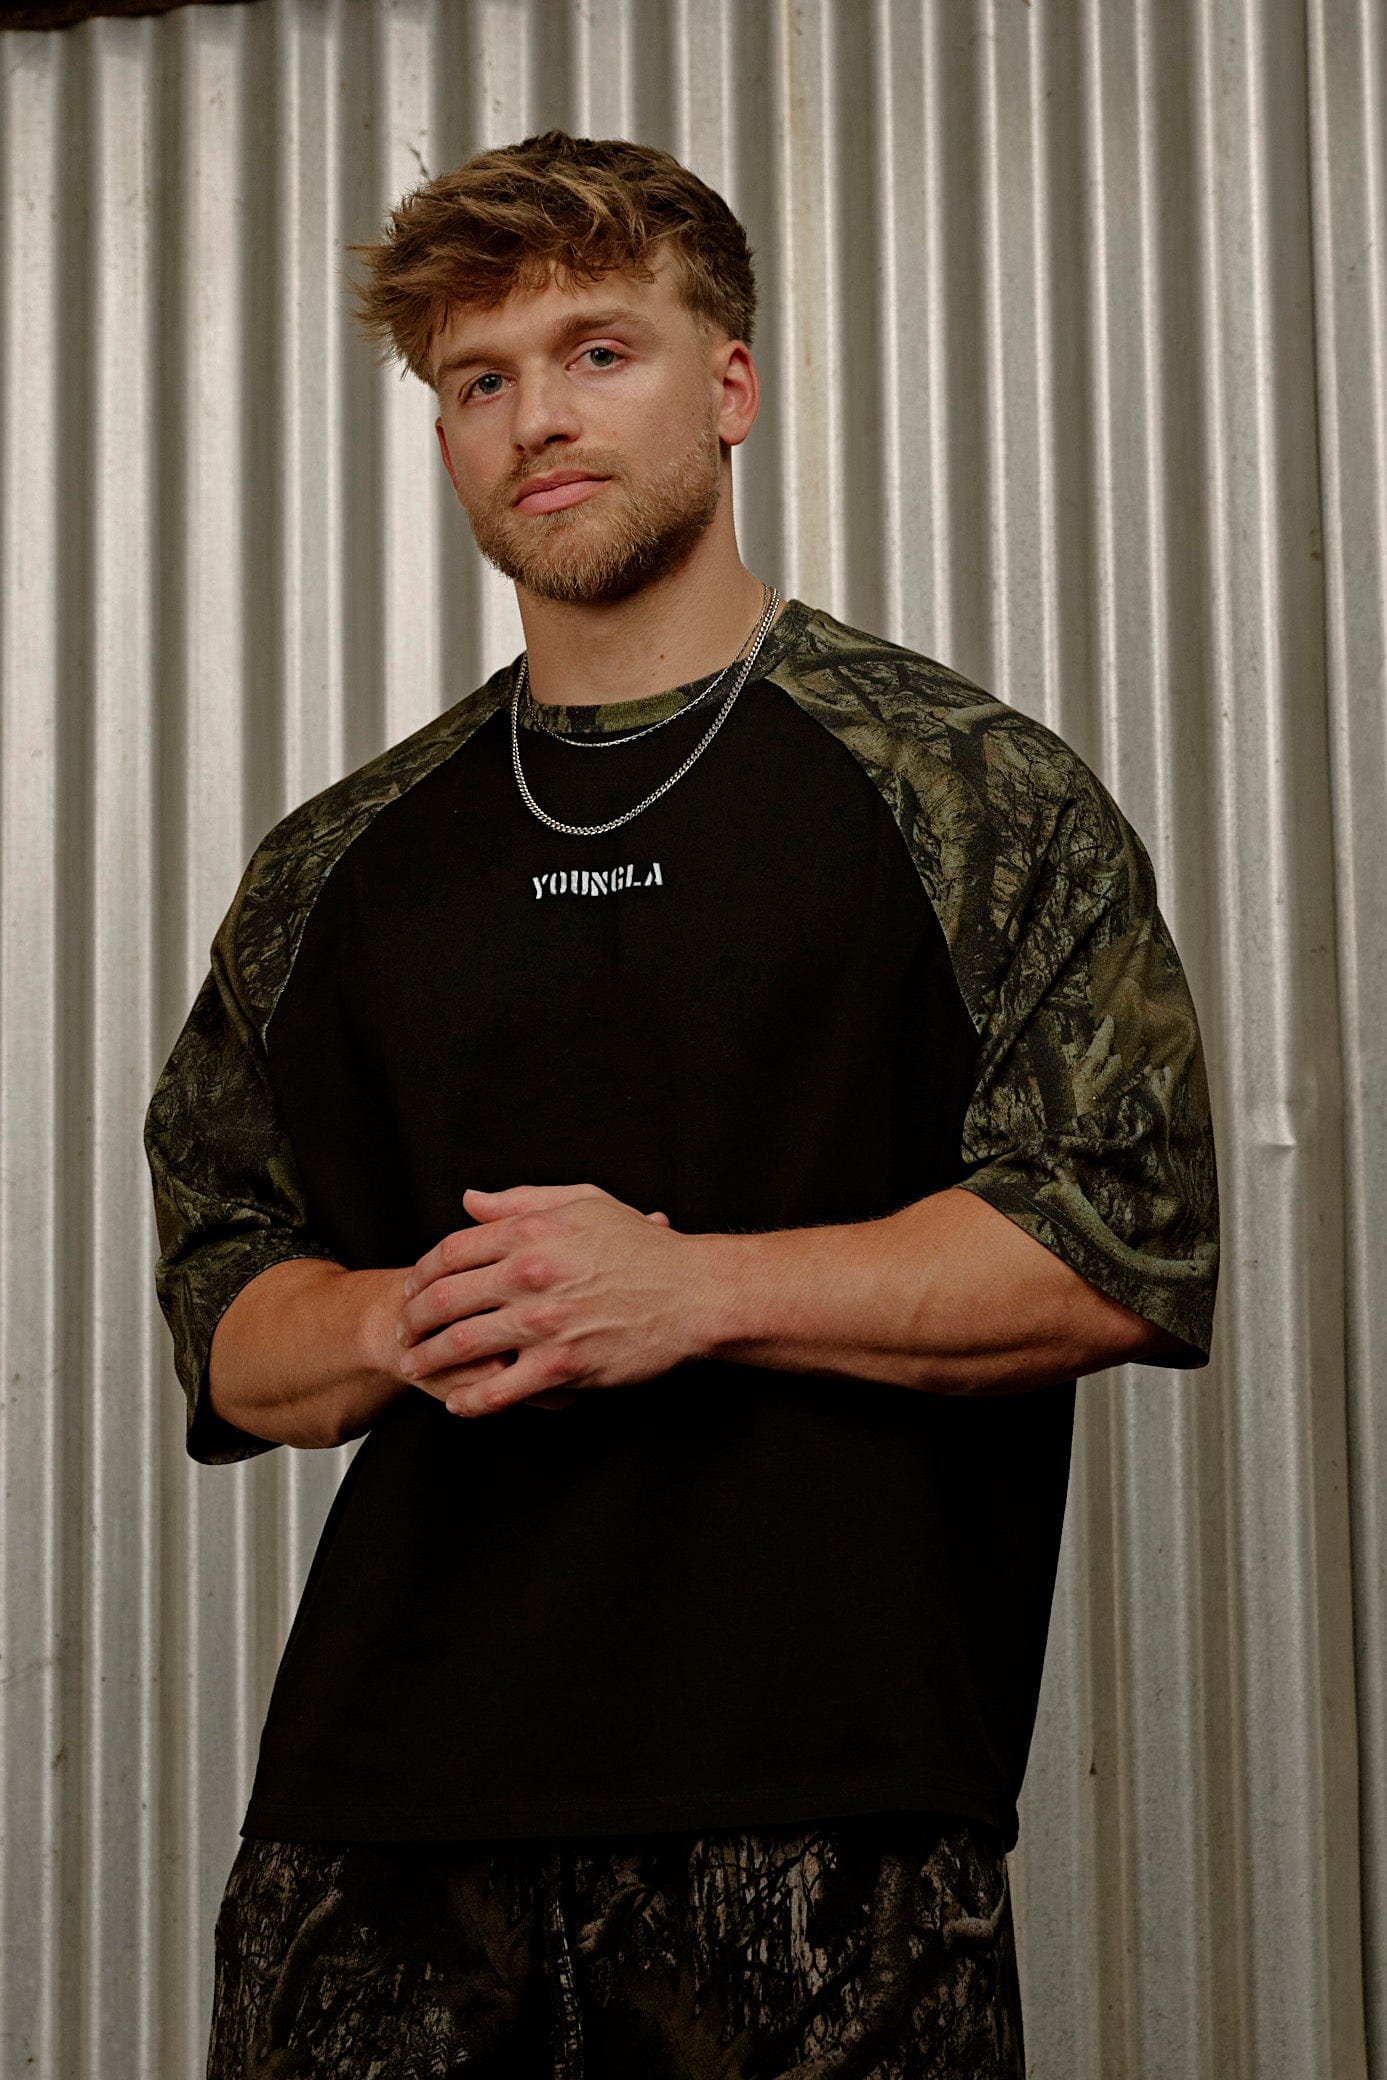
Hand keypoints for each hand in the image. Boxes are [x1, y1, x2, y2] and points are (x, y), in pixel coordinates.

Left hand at [395, 1183, 704, 1417]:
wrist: (693, 1294)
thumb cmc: (642, 1248)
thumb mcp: (583, 1202)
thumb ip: (521, 1200)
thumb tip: (471, 1201)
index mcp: (531, 1233)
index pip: (452, 1252)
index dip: (422, 1273)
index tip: (412, 1288)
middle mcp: (530, 1275)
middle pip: (446, 1298)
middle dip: (414, 1319)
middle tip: (402, 1330)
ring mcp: (545, 1323)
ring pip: (463, 1344)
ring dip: (430, 1359)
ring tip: (415, 1366)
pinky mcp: (563, 1366)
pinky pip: (501, 1389)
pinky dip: (472, 1399)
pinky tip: (459, 1403)